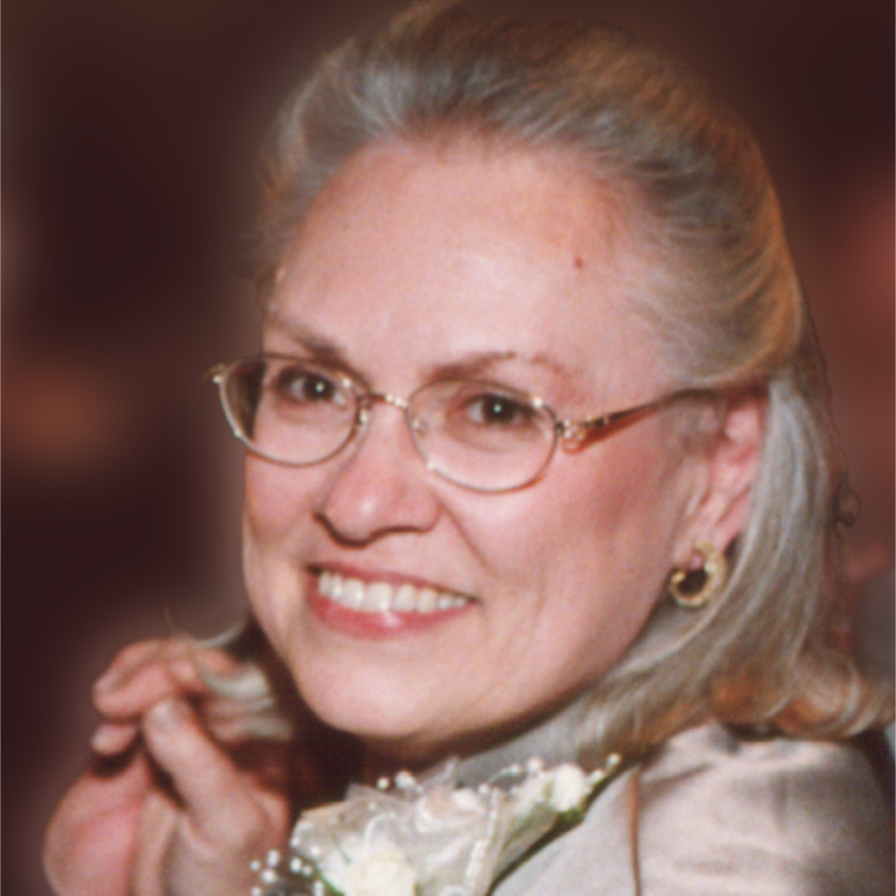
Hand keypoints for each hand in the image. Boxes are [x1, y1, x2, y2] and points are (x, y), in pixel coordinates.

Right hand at [44, 637, 295, 895]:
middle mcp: (242, 715)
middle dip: (155, 667)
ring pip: (170, 665)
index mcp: (275, 727)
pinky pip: (142, 693)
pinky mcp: (161, 736)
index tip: (158, 679)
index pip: (246, 665)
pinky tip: (103, 740)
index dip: (201, 659)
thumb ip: (200, 765)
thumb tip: (162, 707)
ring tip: (105, 713)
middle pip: (203, 655)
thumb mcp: (226, 826)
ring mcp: (200, 721)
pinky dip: (118, 703)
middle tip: (112, 699)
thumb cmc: (230, 880)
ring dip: (131, 679)